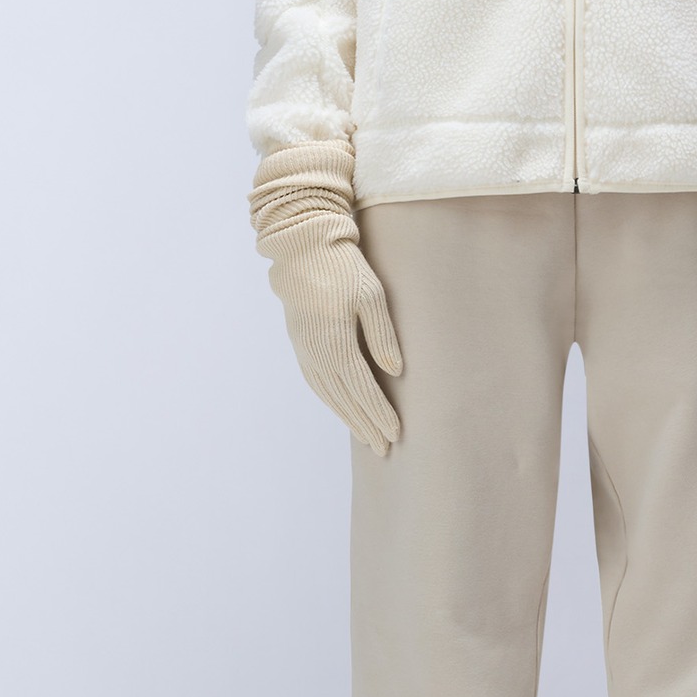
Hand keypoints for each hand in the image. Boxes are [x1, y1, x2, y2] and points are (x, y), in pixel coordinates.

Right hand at [267, 231, 401, 453]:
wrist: (303, 247)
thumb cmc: (344, 266)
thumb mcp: (372, 295)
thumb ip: (382, 336)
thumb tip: (394, 372)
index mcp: (336, 341)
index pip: (362, 388)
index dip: (380, 413)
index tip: (396, 433)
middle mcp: (316, 352)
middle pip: (344, 399)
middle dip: (366, 425)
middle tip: (384, 448)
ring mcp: (305, 350)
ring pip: (328, 395)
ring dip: (348, 417)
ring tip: (366, 436)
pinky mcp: (300, 344)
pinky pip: (317, 383)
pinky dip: (332, 401)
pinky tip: (343, 409)